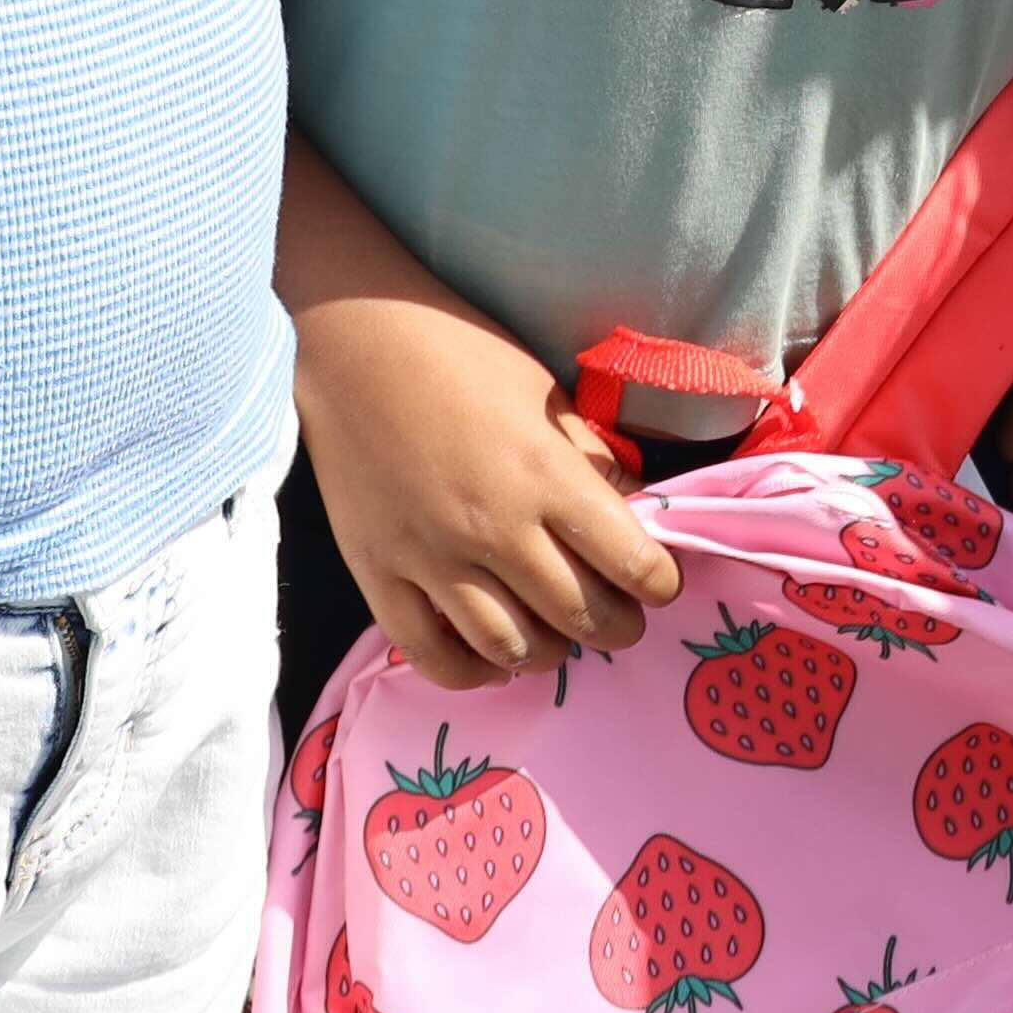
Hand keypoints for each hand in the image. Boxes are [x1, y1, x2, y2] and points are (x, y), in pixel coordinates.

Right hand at [299, 290, 677, 688]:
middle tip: (620, 617)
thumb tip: (634, 514)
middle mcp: (495, 528)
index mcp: (546, 476)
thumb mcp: (547, 394)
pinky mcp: (379, 575)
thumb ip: (593, 460)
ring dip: (551, 652)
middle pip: (580, 615)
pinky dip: (473, 672)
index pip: (631, 564)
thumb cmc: (460, 354)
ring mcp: (432, 558)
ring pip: (512, 648)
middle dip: (617, 627)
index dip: (659, 583)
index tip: (658, 582)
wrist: (353, 340)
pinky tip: (495, 659)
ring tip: (559, 635)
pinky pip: (432, 655)